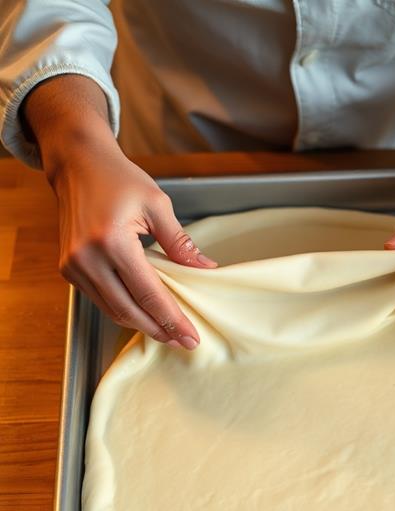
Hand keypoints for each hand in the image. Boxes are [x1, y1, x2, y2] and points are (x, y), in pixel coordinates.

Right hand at [51, 143, 216, 347]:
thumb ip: (180, 243)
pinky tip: (144, 314)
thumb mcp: (157, 205)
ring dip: (142, 325)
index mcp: (112, 241)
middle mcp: (88, 258)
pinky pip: (100, 300)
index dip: (172, 319)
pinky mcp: (68, 269)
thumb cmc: (118, 179)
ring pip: (113, 311)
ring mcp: (74, 266)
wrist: (78, 164)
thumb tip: (206, 269)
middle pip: (129, 310)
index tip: (190, 337)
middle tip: (183, 341)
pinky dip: (124, 310)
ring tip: (168, 332)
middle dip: (159, 330)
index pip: (149, 294)